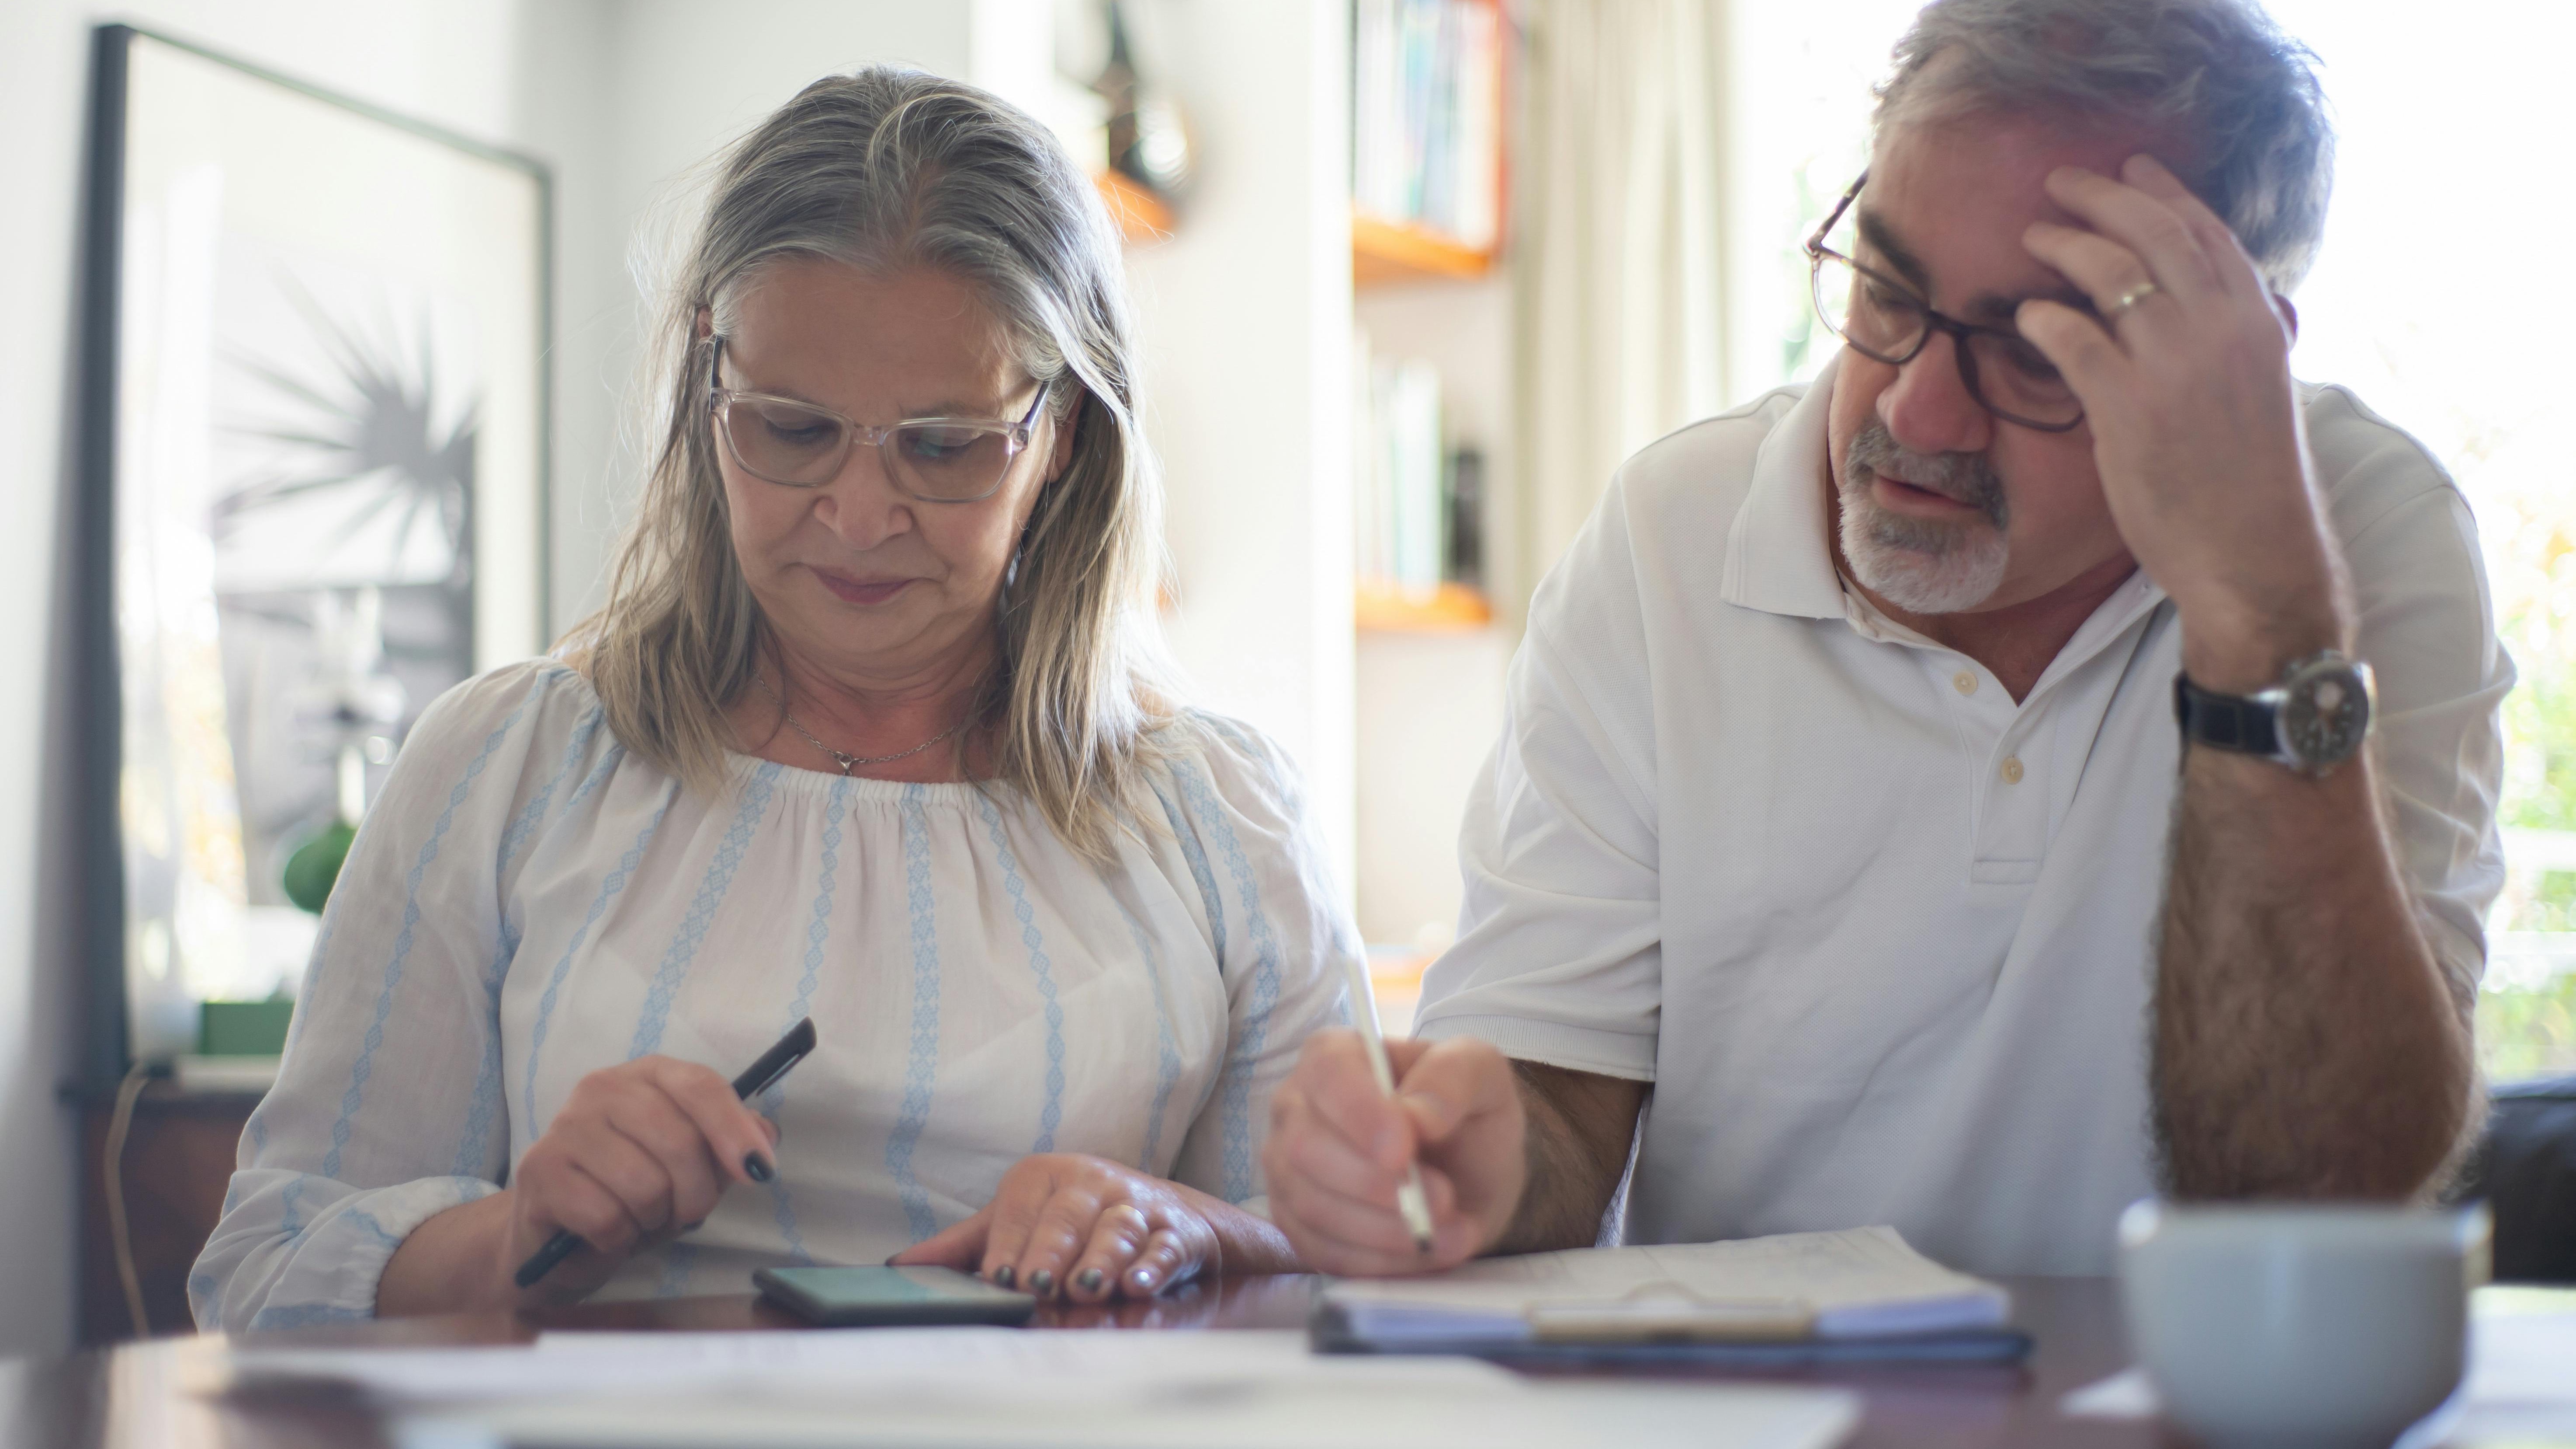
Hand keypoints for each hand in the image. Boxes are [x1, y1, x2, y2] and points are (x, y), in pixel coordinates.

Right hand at [501, 1056, 778, 1304]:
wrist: (558, 1241)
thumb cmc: (633, 1195)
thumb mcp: (692, 1170)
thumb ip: (730, 1147)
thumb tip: (766, 1136)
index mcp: (647, 1075)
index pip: (700, 1086)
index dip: (735, 1129)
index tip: (760, 1171)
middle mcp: (602, 1088)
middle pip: (679, 1141)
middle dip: (696, 1194)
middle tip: (685, 1213)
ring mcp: (565, 1126)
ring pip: (645, 1185)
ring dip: (654, 1219)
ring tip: (639, 1219)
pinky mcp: (540, 1171)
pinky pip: (607, 1217)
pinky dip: (619, 1238)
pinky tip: (607, 1233)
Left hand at [891, 1154, 1222, 1301]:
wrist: (1162, 1213)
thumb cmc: (1073, 1222)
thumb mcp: (1018, 1223)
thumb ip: (965, 1246)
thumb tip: (898, 1267)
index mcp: (1047, 1176)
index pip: (1021, 1209)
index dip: (1009, 1243)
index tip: (998, 1276)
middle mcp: (1092, 1183)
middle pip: (1068, 1216)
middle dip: (1052, 1250)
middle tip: (1036, 1284)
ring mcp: (1135, 1206)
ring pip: (1116, 1230)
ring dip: (1101, 1258)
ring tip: (1086, 1287)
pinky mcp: (1173, 1232)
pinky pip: (1163, 1248)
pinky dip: (1152, 1266)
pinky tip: (1139, 1285)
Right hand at [1262, 1031, 1524, 1275]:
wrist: (1468, 1172)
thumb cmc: (1465, 1112)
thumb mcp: (1481, 1074)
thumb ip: (1453, 1077)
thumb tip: (1418, 1117)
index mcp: (1333, 1055)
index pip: (1327, 1075)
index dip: (1359, 1115)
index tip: (1403, 1151)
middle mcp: (1296, 1109)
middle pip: (1306, 1149)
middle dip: (1376, 1184)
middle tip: (1444, 1200)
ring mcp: (1288, 1171)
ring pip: (1313, 1208)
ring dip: (1387, 1230)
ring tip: (1453, 1232)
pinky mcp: (1299, 1226)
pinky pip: (1323, 1252)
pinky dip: (1380, 1262)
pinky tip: (1428, 1252)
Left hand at [2017, 154, 2348, 688]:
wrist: (2254, 555)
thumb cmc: (2250, 485)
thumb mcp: (2260, 394)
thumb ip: (2235, 344)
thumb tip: (2203, 310)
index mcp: (2257, 323)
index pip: (2209, 235)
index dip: (2167, 193)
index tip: (2134, 166)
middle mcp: (2220, 330)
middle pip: (2156, 233)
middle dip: (2106, 195)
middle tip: (2062, 180)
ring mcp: (2174, 364)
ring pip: (2111, 273)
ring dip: (2066, 243)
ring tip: (2033, 233)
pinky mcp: (2129, 406)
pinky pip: (2073, 338)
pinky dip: (2043, 316)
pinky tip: (2024, 312)